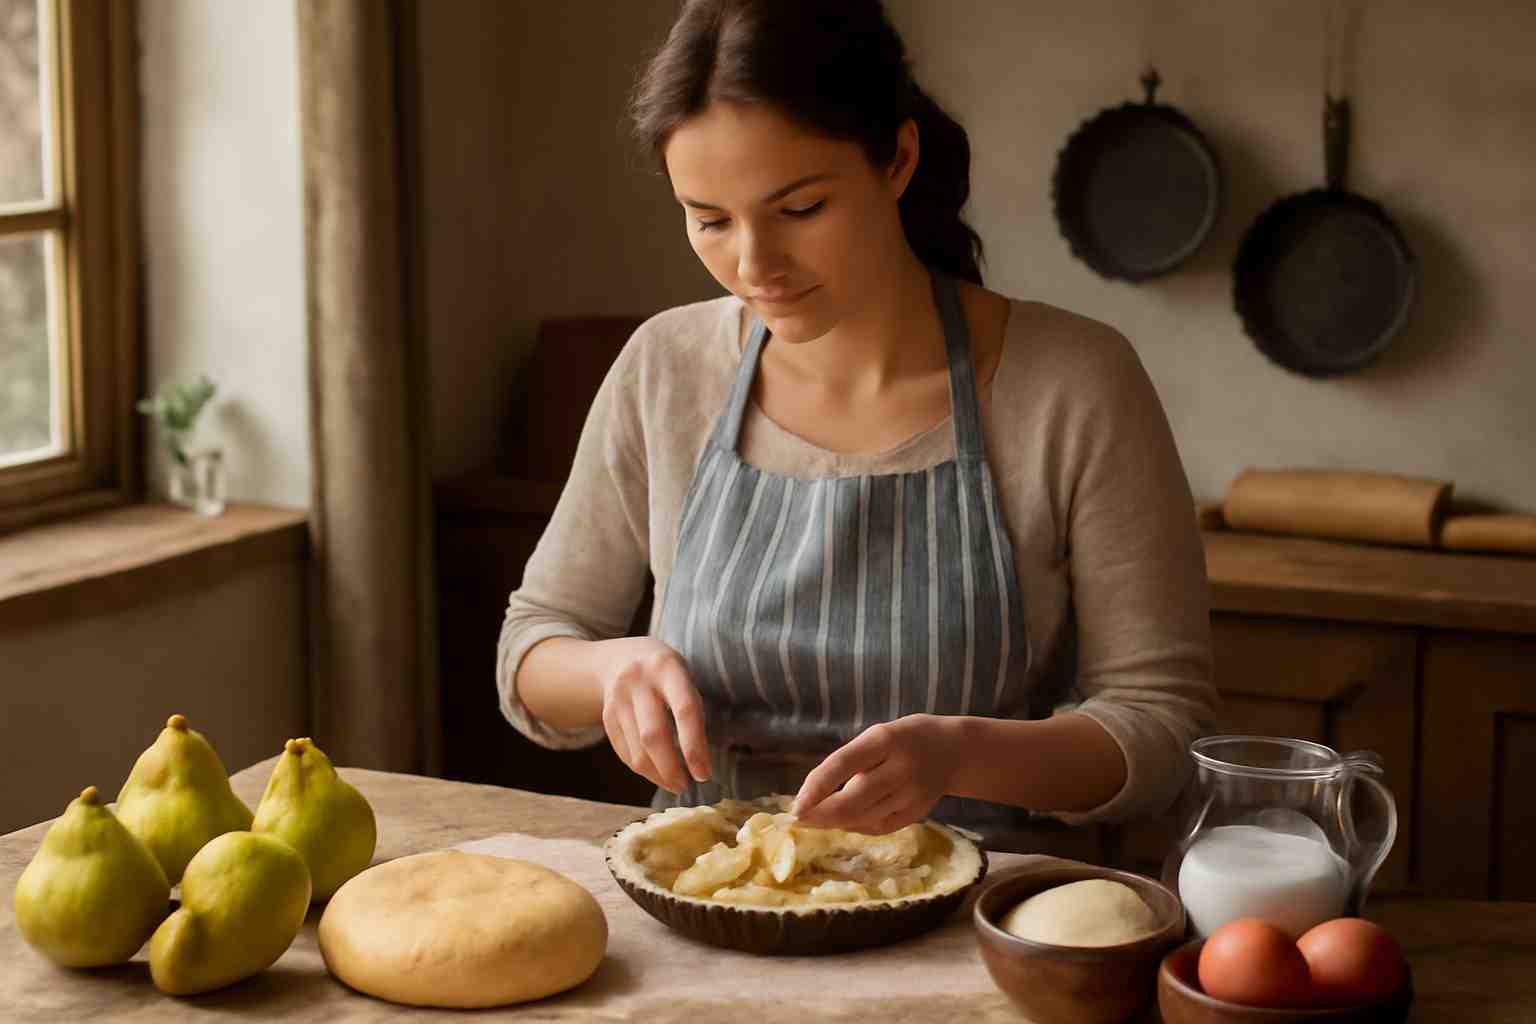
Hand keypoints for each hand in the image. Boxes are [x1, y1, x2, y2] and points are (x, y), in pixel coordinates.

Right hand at [595, 638, 710, 793]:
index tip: (704, 773)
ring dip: (657, 774)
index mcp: (667, 667)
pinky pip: (623, 751)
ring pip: (636, 749)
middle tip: (686, 786)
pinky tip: (656, 774)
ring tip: (675, 784)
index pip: (684, 711)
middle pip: (653, 735)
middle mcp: (639, 681)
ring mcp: (618, 698)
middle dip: (671, 768)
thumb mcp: (683, 678)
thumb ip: (691, 712)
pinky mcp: (607, 715)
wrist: (621, 657)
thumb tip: (700, 761)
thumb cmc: (665, 674)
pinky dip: (642, 769)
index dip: (695, 746)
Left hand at [790, 714, 958, 833]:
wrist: (952, 750)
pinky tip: (843, 823)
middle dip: (822, 814)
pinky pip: (879, 826)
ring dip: (835, 822)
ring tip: (815, 820)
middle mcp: (900, 767)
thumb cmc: (903, 740)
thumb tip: (813, 797)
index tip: (796, 805)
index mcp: (885, 739)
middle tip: (799, 819)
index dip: (817, 786)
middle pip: (854, 799)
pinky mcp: (918, 812)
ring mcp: (911, 793)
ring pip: (864, 817)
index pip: (843, 763)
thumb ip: (851, 761)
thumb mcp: (878, 736)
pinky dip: (856, 827)